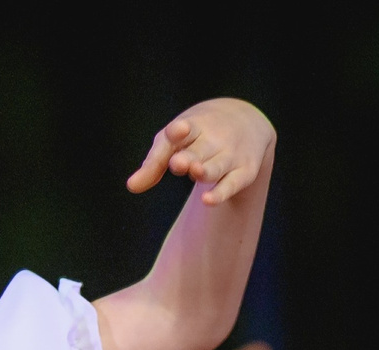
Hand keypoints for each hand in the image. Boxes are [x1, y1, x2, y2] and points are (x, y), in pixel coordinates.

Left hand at [129, 98, 276, 205]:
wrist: (247, 121)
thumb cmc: (197, 136)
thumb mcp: (174, 141)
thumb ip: (153, 164)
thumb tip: (131, 187)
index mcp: (192, 127)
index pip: (182, 129)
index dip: (178, 131)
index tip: (178, 130)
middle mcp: (213, 139)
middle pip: (198, 151)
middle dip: (189, 157)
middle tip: (178, 163)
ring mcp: (230, 156)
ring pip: (215, 167)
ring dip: (205, 171)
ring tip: (195, 172)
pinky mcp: (244, 172)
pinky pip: (231, 185)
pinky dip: (220, 193)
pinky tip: (207, 200)